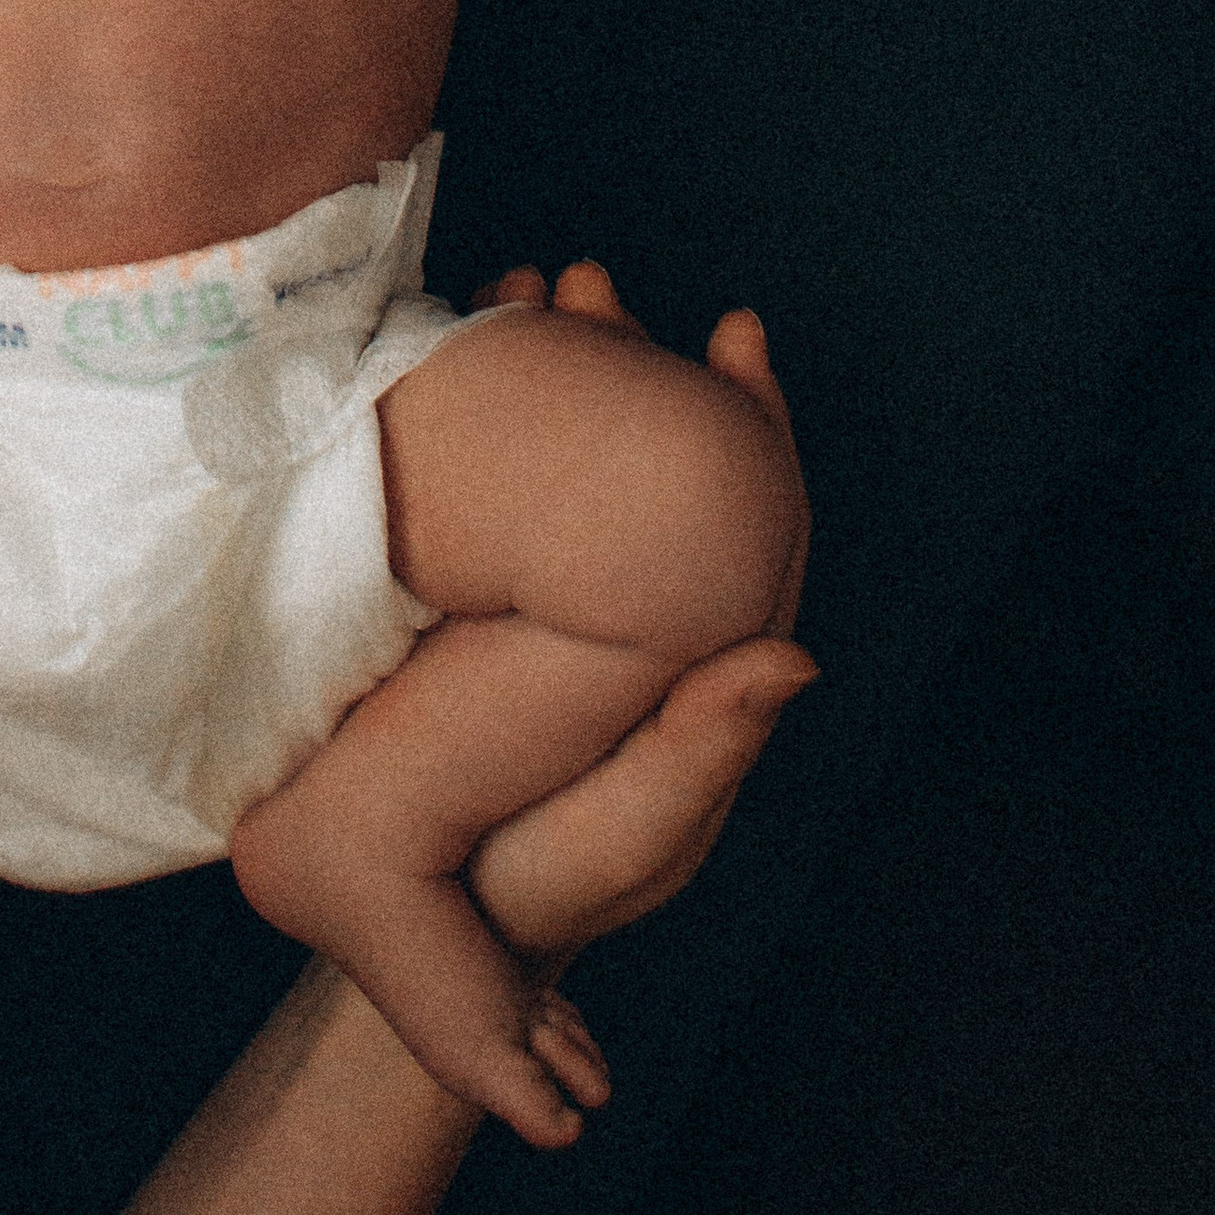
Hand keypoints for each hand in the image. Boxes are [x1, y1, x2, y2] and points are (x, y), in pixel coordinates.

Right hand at [462, 258, 812, 1005]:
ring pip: (581, 470)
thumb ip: (700, 757)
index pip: (746, 525)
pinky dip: (496, 420)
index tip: (737, 332)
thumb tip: (799, 656)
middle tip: (588, 277)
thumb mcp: (616, 840)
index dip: (750, 424)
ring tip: (523, 288)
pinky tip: (464, 354)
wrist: (415, 937)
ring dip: (563, 377)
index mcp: (688, 671)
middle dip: (634, 367)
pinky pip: (503, 496)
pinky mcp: (478, 610)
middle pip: (661, 472)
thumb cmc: (529, 896)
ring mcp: (551, 614)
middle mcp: (631, 630)